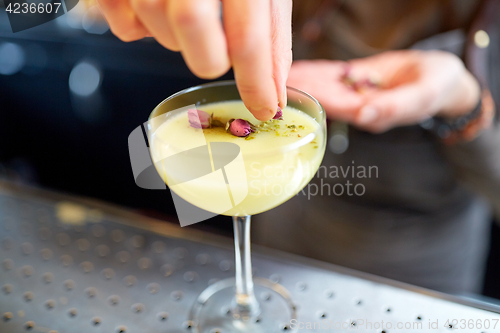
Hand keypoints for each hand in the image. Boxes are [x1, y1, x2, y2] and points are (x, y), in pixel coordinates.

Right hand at [96, 0, 292, 120]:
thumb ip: (270, 32)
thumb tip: (276, 85)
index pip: (250, 39)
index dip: (258, 82)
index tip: (265, 109)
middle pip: (204, 55)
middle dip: (213, 58)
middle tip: (214, 31)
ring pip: (164, 42)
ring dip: (178, 35)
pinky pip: (127, 30)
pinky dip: (143, 24)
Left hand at [287, 50, 480, 132]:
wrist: (441, 78)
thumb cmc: (438, 89)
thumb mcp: (421, 97)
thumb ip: (393, 108)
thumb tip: (363, 117)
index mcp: (371, 116)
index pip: (336, 108)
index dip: (313, 100)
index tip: (290, 95)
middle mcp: (358, 107)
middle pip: (323, 98)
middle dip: (299, 92)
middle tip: (269, 85)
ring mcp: (355, 93)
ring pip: (324, 85)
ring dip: (301, 80)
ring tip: (275, 75)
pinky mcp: (355, 79)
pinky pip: (332, 74)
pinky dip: (315, 70)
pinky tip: (296, 68)